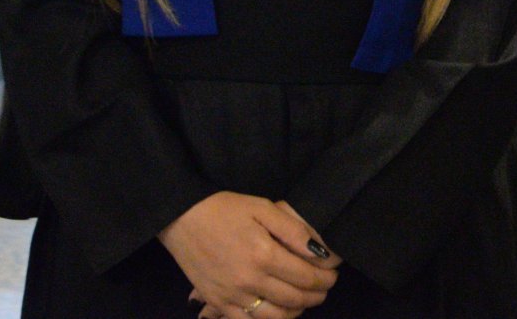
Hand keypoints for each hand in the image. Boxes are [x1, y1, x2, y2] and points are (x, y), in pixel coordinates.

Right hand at [161, 192, 338, 318]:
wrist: (183, 218)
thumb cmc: (225, 209)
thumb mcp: (263, 208)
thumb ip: (294, 231)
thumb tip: (321, 253)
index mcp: (264, 255)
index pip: (306, 277)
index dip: (326, 279)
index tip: (333, 274)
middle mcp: (249, 281)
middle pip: (294, 299)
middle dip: (317, 295)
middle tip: (324, 287)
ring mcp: (232, 296)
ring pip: (275, 318)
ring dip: (296, 311)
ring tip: (304, 300)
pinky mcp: (217, 303)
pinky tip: (277, 311)